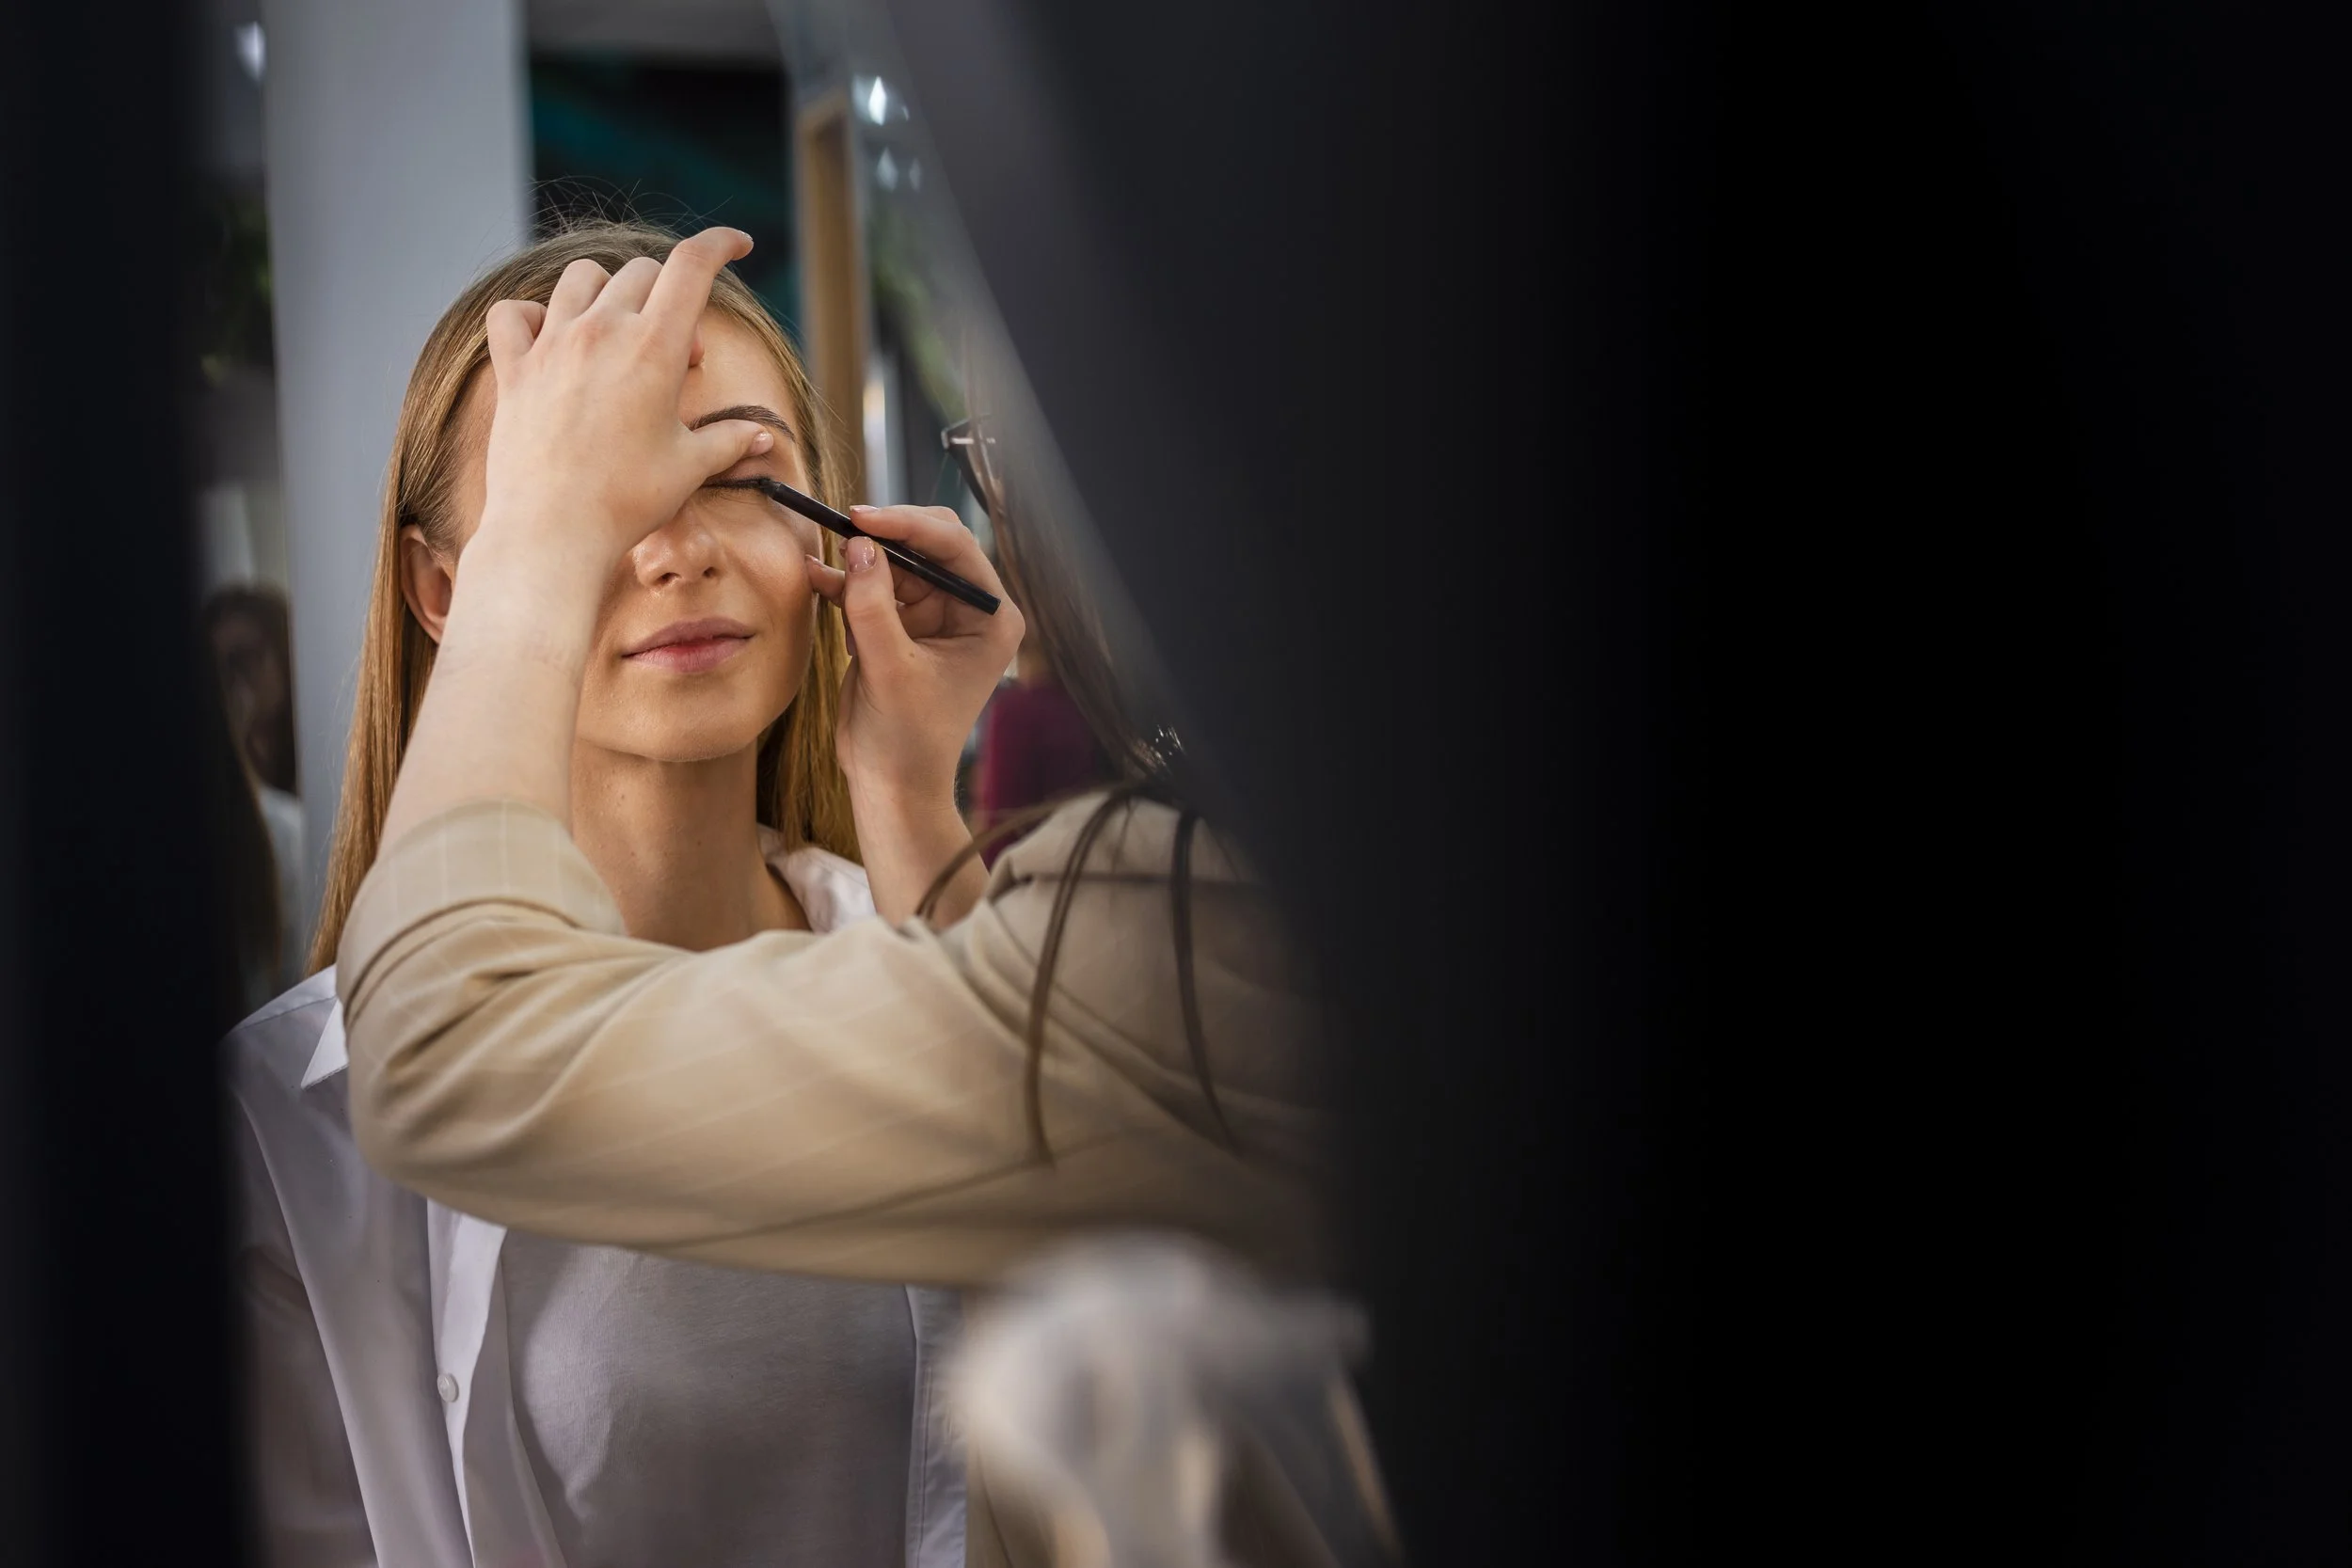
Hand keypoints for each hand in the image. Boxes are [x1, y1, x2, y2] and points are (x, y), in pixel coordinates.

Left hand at [476, 228, 774, 570]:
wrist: (553, 532)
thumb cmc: (627, 502)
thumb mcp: (690, 468)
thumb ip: (729, 441)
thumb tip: (762, 438)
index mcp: (654, 348)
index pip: (692, 265)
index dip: (720, 244)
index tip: (738, 245)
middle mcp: (602, 332)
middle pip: (642, 272)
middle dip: (670, 298)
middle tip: (677, 360)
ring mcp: (552, 345)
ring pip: (582, 279)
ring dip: (608, 295)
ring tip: (618, 339)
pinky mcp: (514, 368)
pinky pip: (514, 313)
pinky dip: (533, 315)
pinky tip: (550, 340)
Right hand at [808, 505, 1024, 921]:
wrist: (891, 783)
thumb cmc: (907, 738)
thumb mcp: (890, 669)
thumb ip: (873, 607)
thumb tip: (860, 547)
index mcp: (990, 618)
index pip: (954, 548)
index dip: (908, 526)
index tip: (863, 518)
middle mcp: (967, 610)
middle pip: (926, 547)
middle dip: (884, 537)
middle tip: (841, 528)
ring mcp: (933, 616)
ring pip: (894, 564)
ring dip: (858, 560)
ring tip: (823, 560)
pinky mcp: (900, 627)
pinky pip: (872, 589)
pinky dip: (846, 583)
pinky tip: (818, 579)